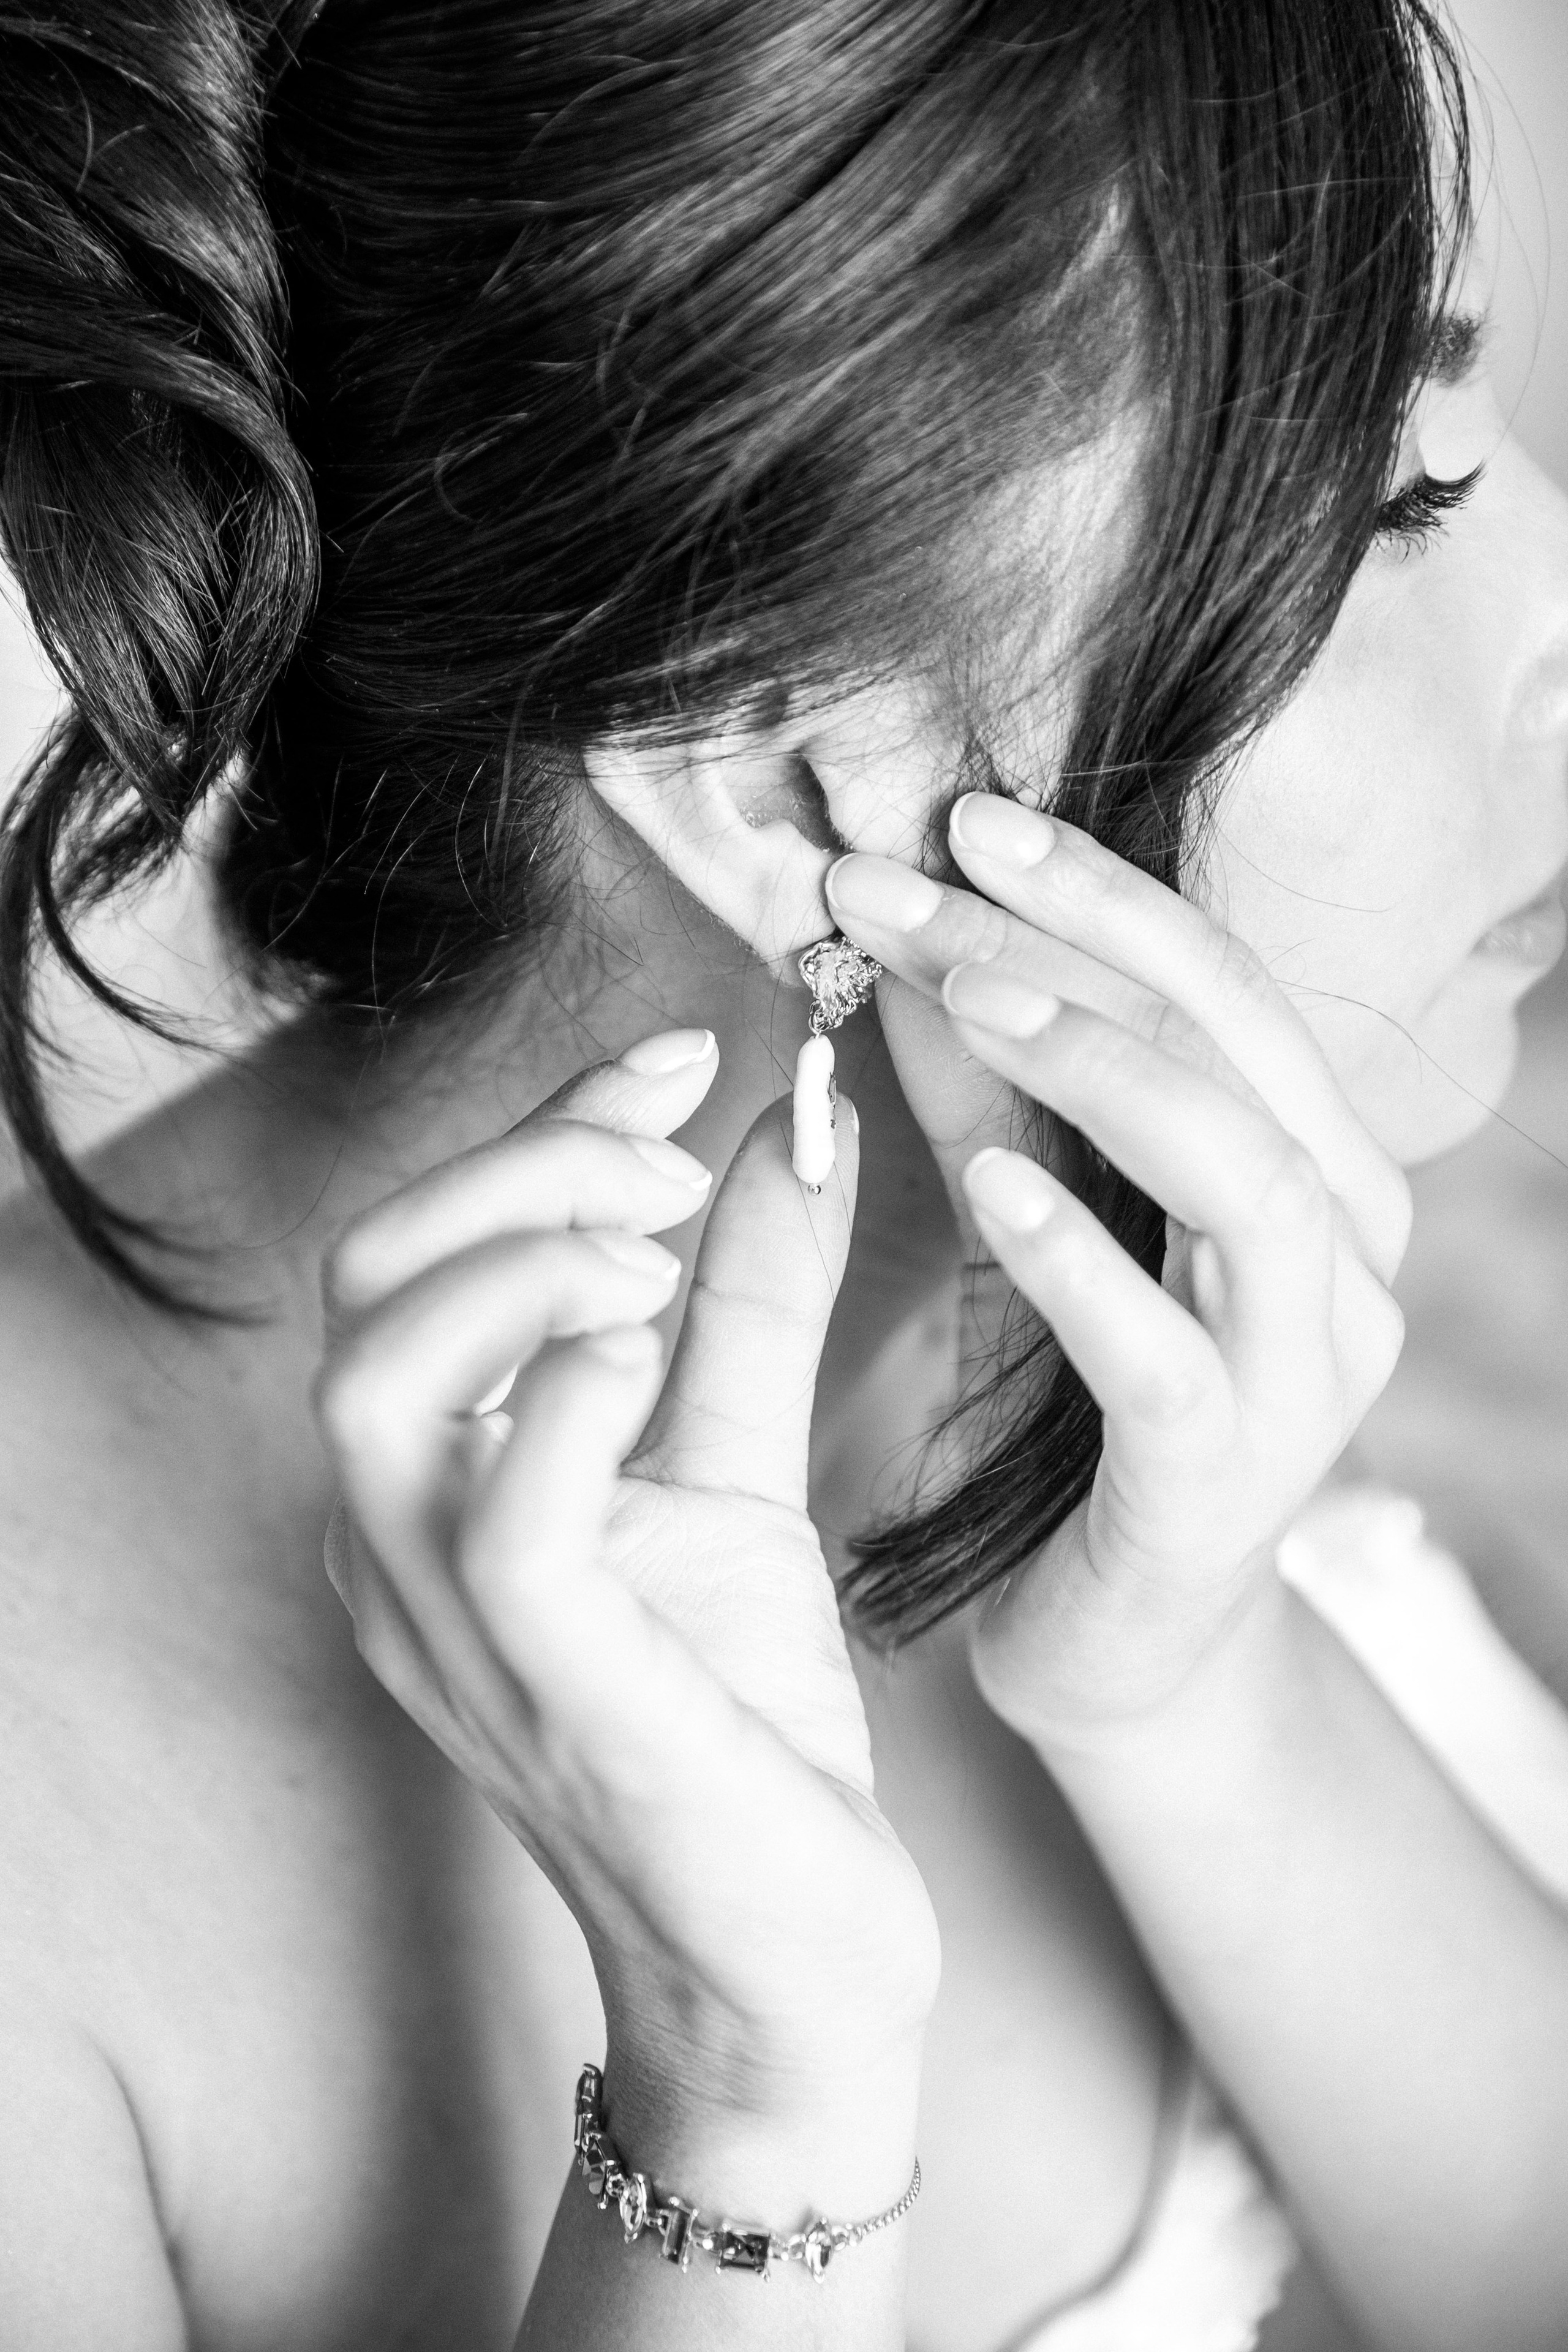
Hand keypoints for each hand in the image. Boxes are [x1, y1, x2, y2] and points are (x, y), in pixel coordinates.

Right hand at [315, 1031, 936, 2196]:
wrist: (792, 1958)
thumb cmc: (741, 1714)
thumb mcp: (737, 1465)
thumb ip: (751, 1303)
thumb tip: (798, 1127)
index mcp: (430, 1486)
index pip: (413, 1256)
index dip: (540, 1132)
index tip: (688, 1060)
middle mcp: (397, 1547)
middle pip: (371, 1288)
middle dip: (523, 1174)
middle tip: (672, 1155)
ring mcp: (452, 1627)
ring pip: (387, 1384)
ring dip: (529, 1263)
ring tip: (666, 1245)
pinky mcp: (550, 1692)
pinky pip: (504, 1517)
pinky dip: (572, 1394)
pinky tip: (663, 1347)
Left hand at [825, 795, 1410, 1744]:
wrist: (1119, 1642)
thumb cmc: (1076, 1411)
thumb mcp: (1032, 1218)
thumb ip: (987, 1091)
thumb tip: (909, 937)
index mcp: (1318, 1168)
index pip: (1220, 987)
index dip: (1094, 889)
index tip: (957, 820)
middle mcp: (1348, 1254)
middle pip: (1233, 1049)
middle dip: (1069, 945)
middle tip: (916, 881)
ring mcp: (1306, 1373)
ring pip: (1242, 1175)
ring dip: (1096, 1065)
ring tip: (962, 992)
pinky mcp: (1229, 1480)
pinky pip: (1165, 1355)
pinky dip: (1079, 1259)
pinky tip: (988, 1187)